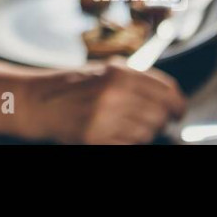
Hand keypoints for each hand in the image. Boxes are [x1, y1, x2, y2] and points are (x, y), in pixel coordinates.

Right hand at [18, 60, 186, 143]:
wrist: (39, 101)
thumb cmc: (73, 86)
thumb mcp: (105, 72)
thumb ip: (136, 79)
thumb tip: (170, 97)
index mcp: (119, 73)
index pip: (167, 92)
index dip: (177, 105)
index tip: (177, 111)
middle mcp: (114, 93)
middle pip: (160, 115)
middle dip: (159, 121)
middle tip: (150, 121)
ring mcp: (104, 118)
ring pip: (147, 134)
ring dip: (142, 133)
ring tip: (126, 126)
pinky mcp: (95, 138)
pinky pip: (130, 145)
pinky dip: (129, 142)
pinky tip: (117, 135)